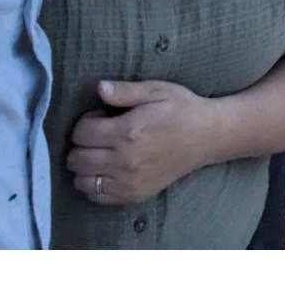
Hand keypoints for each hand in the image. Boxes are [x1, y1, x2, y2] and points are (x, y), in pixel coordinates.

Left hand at [65, 79, 216, 206]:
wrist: (208, 136)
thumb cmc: (182, 109)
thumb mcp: (157, 91)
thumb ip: (125, 91)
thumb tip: (99, 88)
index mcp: (128, 131)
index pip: (81, 133)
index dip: (86, 122)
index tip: (101, 117)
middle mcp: (125, 160)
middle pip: (76, 158)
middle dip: (81, 144)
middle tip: (100, 135)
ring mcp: (129, 181)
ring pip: (81, 180)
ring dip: (85, 165)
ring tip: (102, 153)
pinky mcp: (134, 194)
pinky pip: (96, 196)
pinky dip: (94, 184)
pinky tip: (108, 170)